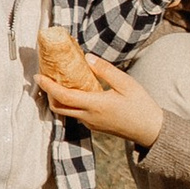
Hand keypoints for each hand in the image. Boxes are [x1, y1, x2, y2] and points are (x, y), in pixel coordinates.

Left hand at [40, 54, 164, 146]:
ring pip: (67, 112)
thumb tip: (86, 57)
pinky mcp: (95, 127)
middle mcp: (89, 117)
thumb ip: (105, 70)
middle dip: (48, 93)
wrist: (151, 131)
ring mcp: (91, 124)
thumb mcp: (126, 83)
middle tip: (46, 77)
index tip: (38, 76)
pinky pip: (77, 114)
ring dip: (59, 98)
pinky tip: (76, 91)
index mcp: (96, 105)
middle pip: (59, 107)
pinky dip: (70, 103)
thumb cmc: (141, 105)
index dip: (48, 87)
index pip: (64, 97)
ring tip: (59, 81)